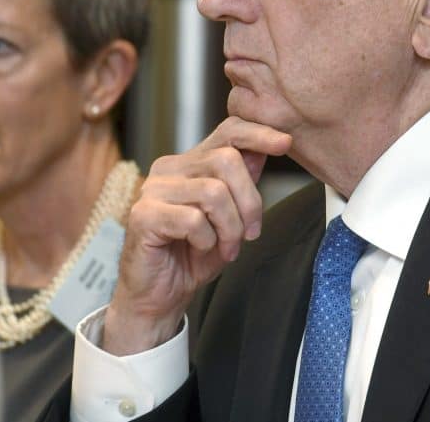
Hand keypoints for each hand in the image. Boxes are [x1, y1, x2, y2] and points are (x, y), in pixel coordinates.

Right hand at [102, 116, 291, 354]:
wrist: (159, 296)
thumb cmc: (192, 256)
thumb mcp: (230, 218)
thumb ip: (241, 185)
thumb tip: (262, 151)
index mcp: (190, 164)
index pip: (227, 131)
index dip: (258, 133)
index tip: (285, 144)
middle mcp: (169, 169)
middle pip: (227, 161)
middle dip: (249, 202)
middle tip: (250, 235)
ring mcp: (152, 189)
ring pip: (213, 192)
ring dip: (230, 228)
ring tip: (226, 248)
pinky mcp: (143, 214)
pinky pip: (193, 219)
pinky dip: (207, 240)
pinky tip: (200, 249)